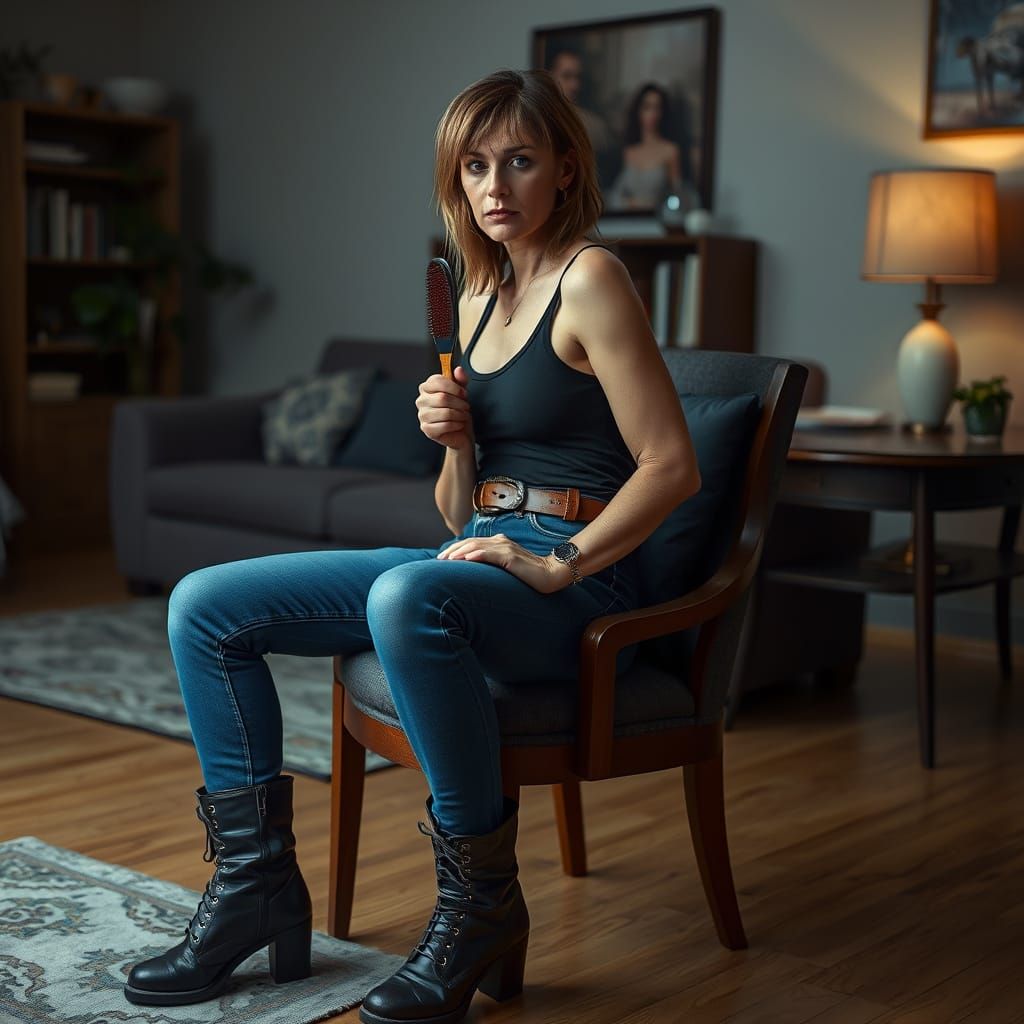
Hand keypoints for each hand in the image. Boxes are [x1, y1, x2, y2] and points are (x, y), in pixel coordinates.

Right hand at [417, 365, 473, 451]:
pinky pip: (445, 425)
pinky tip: (458, 424)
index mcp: (427, 387)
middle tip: (466, 406)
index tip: (464, 393)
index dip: (454, 387)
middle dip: (459, 403)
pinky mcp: (426, 429)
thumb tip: (458, 369)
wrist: (460, 432)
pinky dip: (456, 425)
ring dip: (460, 414)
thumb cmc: (458, 410)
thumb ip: (461, 380)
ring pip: (445, 412)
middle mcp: (421, 400)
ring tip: (463, 415)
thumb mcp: (462, 392)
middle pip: (442, 398)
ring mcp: (422, 415)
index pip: (436, 381)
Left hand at [436, 532, 571, 593]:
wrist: (551, 574)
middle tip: (439, 559)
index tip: (442, 558)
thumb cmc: (530, 574)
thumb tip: (475, 571)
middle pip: (471, 543)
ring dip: (460, 552)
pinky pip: (491, 554)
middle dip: (453, 550)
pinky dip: (477, 555)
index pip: (472, 543)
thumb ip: (494, 564)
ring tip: (447, 559)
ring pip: (477, 547)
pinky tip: (467, 559)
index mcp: (499, 543)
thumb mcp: (507, 567)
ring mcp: (506, 548)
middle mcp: (501, 542)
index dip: (456, 548)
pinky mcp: (511, 557)